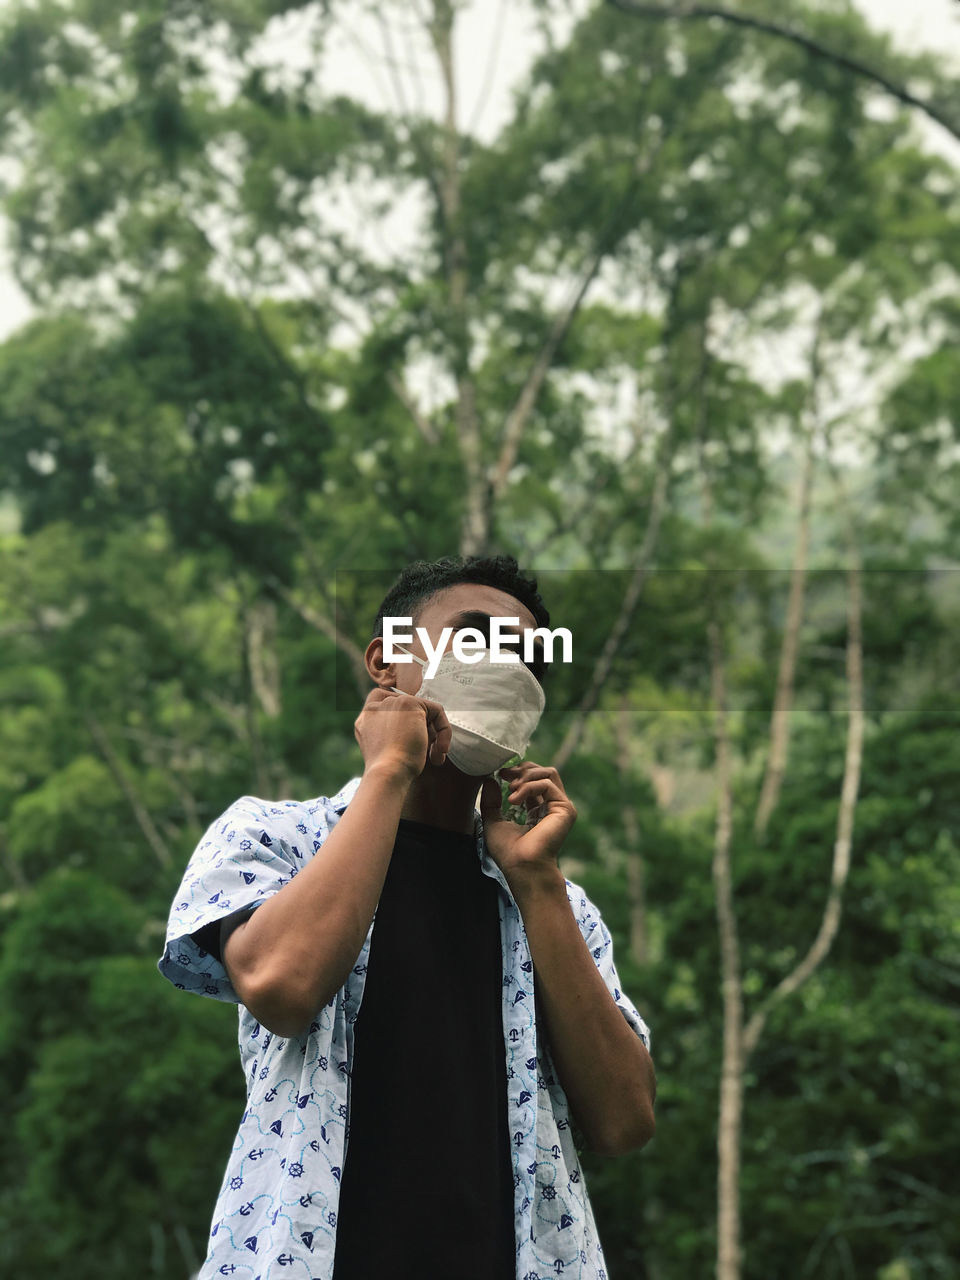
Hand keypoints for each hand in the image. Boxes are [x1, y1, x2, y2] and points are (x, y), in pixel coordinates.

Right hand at [354, 686, 452, 780]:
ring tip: (435, 755)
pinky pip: (437, 710)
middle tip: (430, 752)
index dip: (407, 723)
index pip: (391, 710)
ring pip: (424, 711)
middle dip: (424, 731)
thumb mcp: (388, 750)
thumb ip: (394, 734)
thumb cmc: (389, 772)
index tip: (416, 742)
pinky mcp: (408, 703)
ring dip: (435, 735)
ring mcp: (390, 703)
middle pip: (409, 711)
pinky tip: (440, 750)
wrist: (387, 774)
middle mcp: (373, 707)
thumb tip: (418, 729)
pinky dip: (444, 730)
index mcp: (365, 720)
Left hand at [479, 761, 576, 889]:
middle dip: (522, 769)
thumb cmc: (509, 852)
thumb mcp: (493, 822)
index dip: (518, 772)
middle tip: (504, 775)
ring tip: (510, 790)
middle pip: (543, 772)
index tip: (500, 774)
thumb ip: (491, 802)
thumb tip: (490, 780)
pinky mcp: (565, 809)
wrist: (521, 867)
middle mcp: (551, 807)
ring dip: (525, 776)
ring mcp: (560, 807)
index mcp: (538, 810)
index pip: (534, 780)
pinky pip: (547, 784)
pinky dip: (528, 787)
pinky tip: (514, 800)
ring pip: (548, 773)